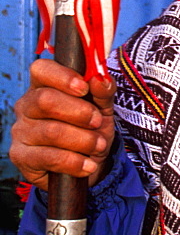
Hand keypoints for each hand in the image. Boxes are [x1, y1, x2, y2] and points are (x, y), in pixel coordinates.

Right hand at [10, 59, 115, 190]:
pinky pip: (49, 157)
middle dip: (79, 112)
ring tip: (99, 145)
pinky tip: (88, 165)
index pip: (41, 69)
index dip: (63, 76)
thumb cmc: (90, 129)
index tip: (84, 87)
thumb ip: (103, 91)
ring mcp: (20, 131)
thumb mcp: (103, 108)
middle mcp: (26, 106)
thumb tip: (100, 78)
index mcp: (43, 86)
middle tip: (97, 122)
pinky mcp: (21, 156)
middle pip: (45, 99)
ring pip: (51, 131)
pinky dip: (75, 162)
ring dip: (83, 140)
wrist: (87, 165)